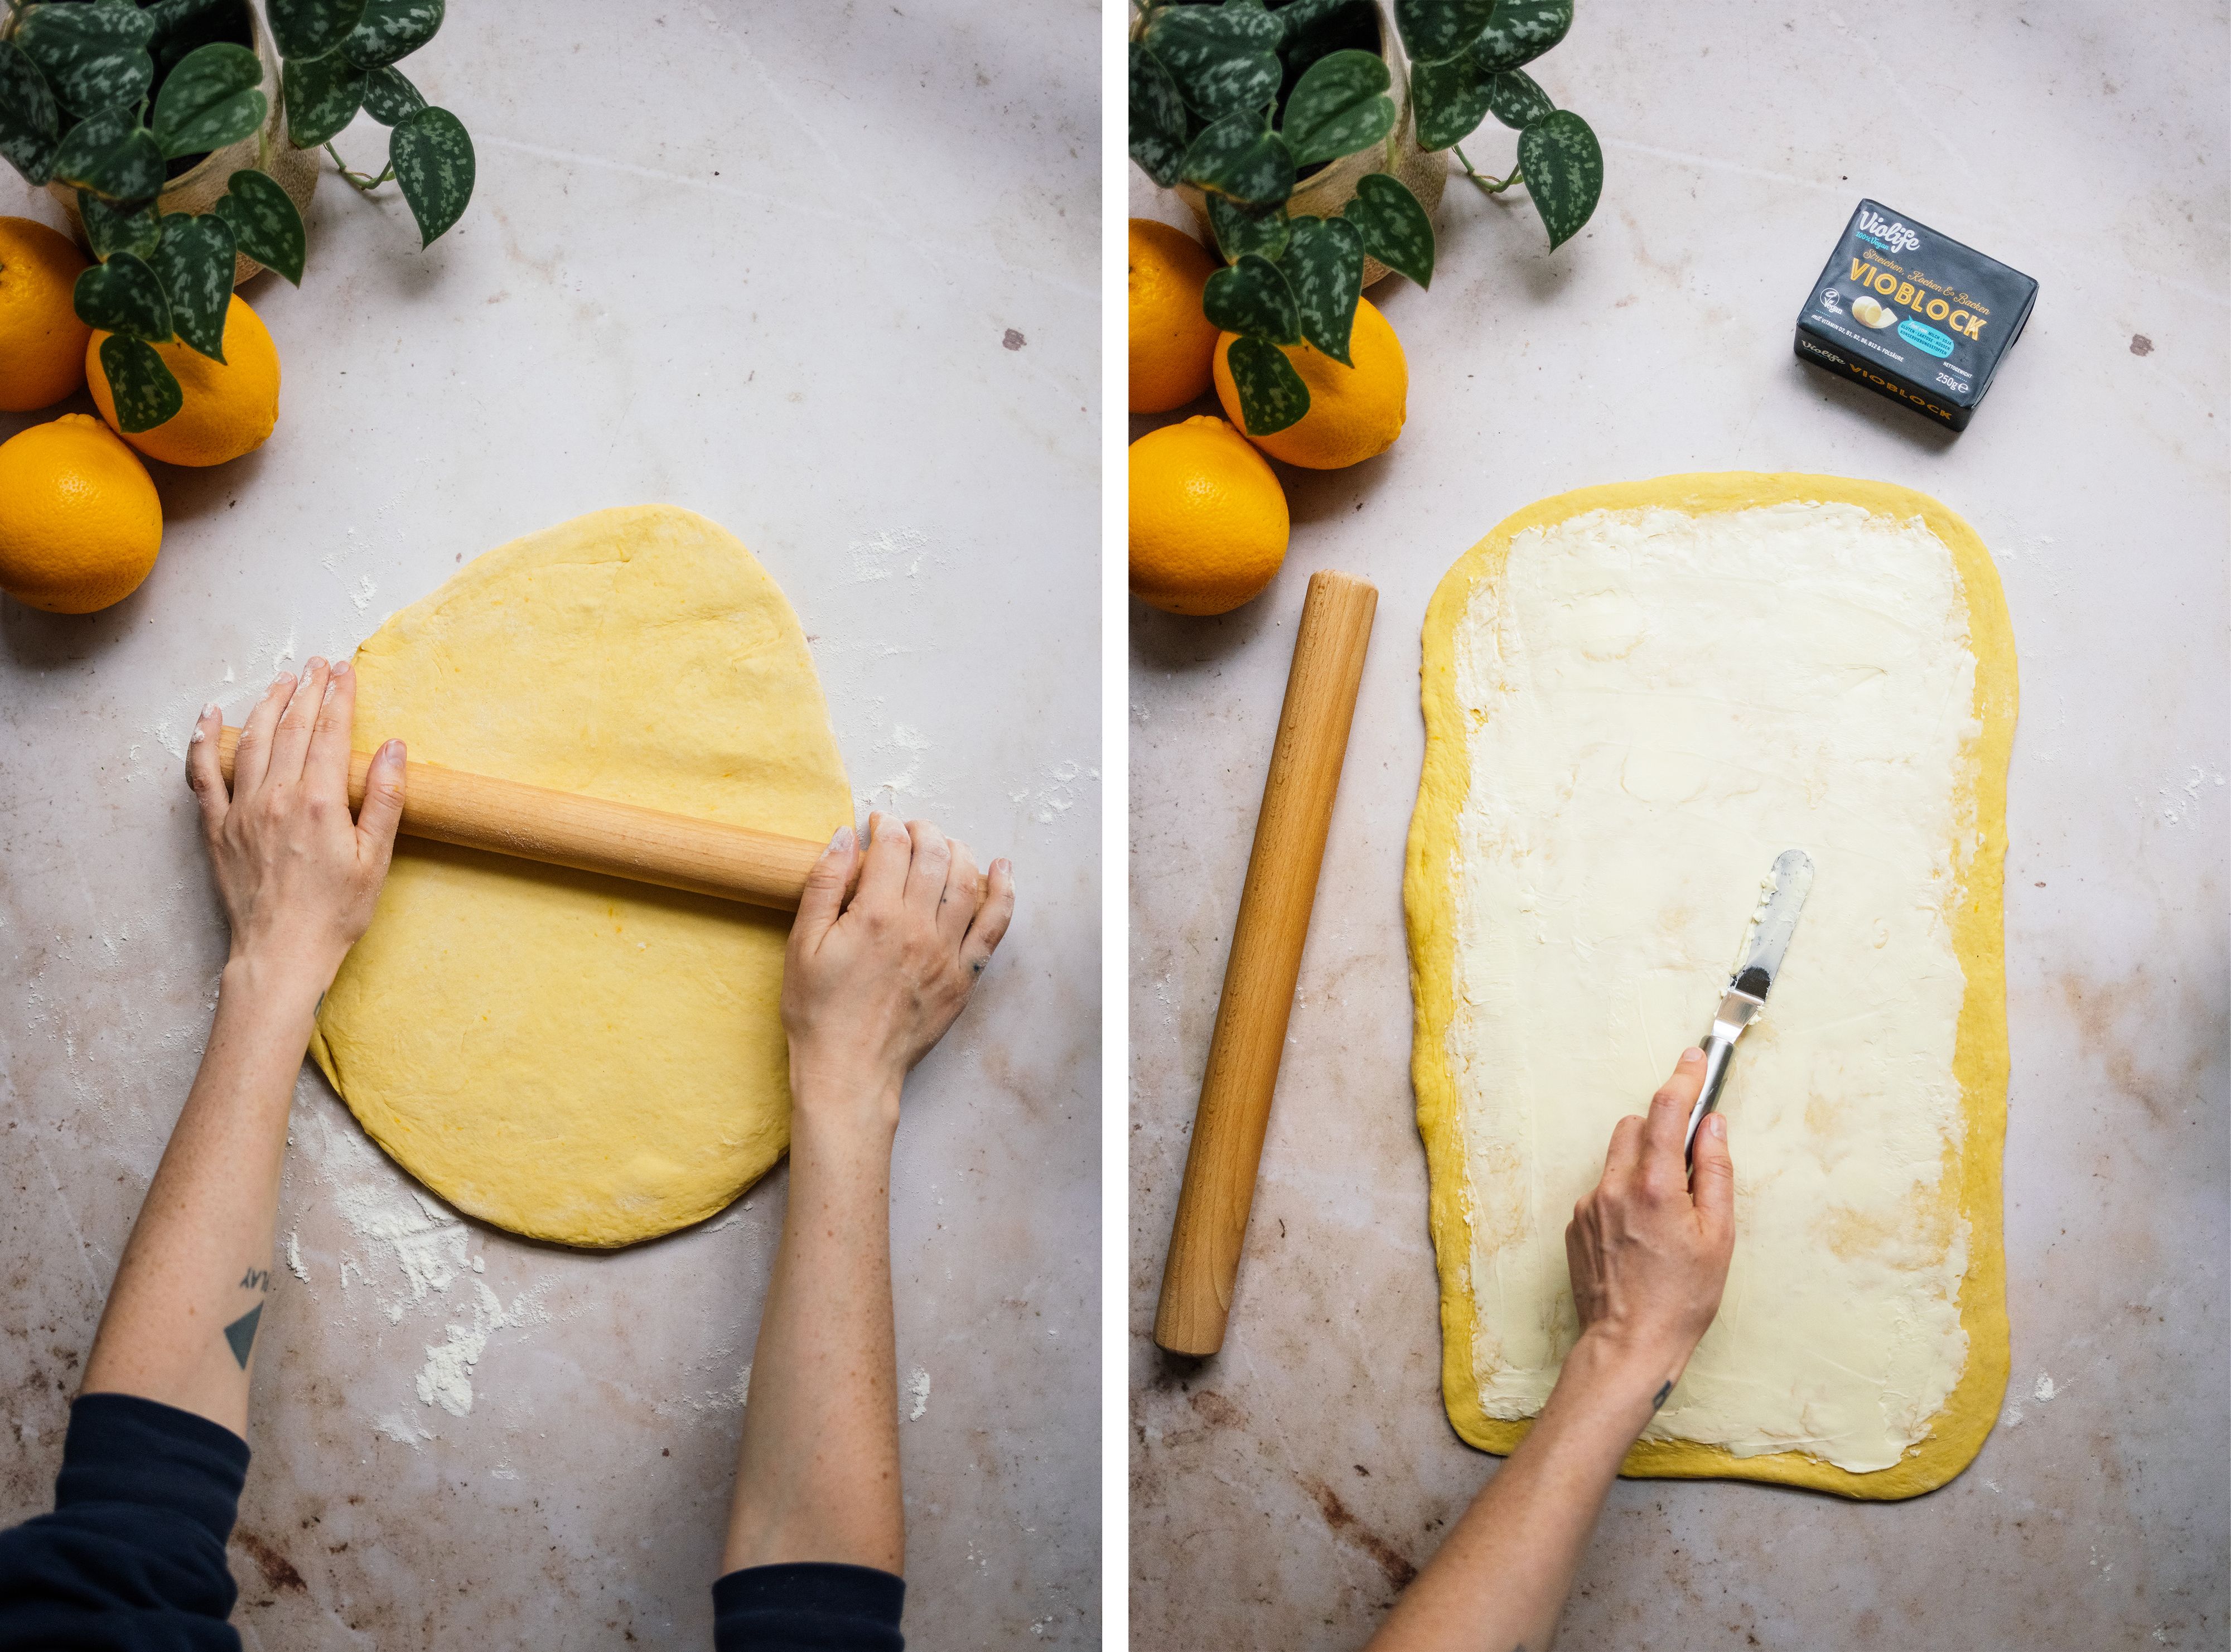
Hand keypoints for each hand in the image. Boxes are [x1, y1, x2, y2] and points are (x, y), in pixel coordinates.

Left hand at [185, 660, 405, 988]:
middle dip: (306, 691)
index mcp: (318, 802)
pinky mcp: (217, 828)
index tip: (345, 670)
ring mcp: (241, 810)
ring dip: (267, 705)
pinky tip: (209, 717)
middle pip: (290, 728)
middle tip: (318, 665)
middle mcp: (275, 797)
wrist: (280, 954)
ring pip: (251, 741)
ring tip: (282, 681)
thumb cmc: (335, 913)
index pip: (328, 733)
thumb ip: (383, 799)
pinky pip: (203, 775)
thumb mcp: (376, 859)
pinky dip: (203, 742)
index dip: (338, 697)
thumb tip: (393, 748)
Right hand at [781, 812, 1014, 1126]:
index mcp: (875, 915)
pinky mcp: (964, 977)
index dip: (888, 826)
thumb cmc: (818, 1012)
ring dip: (958, 851)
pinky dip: (1003, 893)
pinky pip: (995, 927)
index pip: (894, 847)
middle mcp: (918, 928)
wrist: (849, 1072)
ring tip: (944, 843)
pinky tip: (1002, 870)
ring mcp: (947, 953)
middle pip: (934, 856)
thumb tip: (844, 837)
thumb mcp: (803, 944)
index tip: (879, 824)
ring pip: (967, 882)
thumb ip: (824, 885)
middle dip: (923, 831)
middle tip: (909, 829)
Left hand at [1563, 1048, 1735, 1395]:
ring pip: (1617, 1159)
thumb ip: (1716, 1173)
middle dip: (1661, 1131)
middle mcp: (1614, 1188)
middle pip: (1635, 1127)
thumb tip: (1712, 1126)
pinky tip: (1642, 1235)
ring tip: (1666, 1212)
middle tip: (1688, 1164)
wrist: (1629, 1344)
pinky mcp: (1576, 1224)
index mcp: (1655, 1187)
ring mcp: (1589, 1206)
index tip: (1693, 1058)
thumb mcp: (1719, 1237)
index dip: (1682, 1078)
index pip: (1666, 1111)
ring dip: (1642, 1166)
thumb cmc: (1682, 1298)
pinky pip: (1604, 1190)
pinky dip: (1624, 1196)